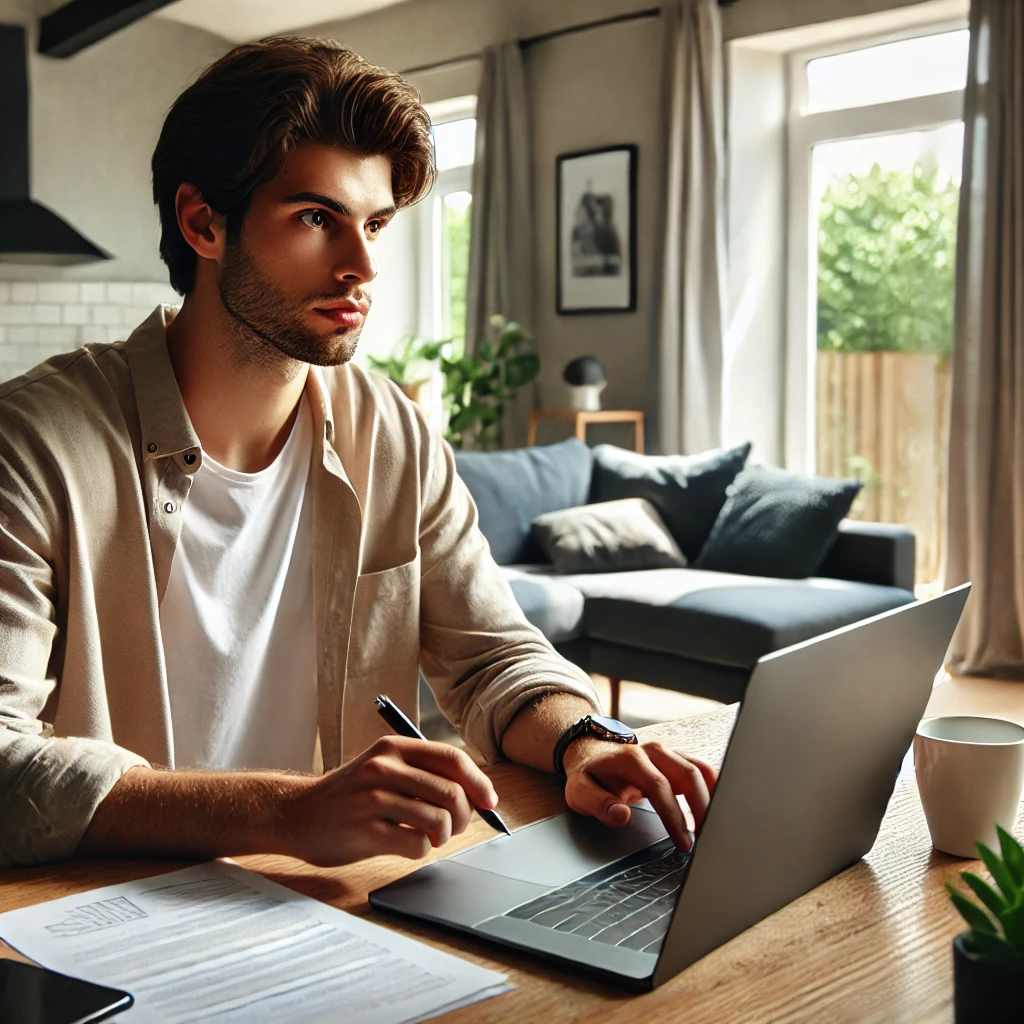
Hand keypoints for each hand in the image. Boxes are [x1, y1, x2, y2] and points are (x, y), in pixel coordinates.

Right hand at [279, 736, 498, 865]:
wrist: (295, 814)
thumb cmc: (348, 794)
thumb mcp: (382, 767)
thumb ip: (421, 772)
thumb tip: (475, 791)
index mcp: (393, 747)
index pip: (452, 758)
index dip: (479, 781)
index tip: (489, 801)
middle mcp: (384, 768)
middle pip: (452, 792)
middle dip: (464, 815)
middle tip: (453, 826)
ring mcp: (374, 799)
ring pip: (439, 820)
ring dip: (442, 835)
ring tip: (428, 836)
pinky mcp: (366, 831)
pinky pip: (417, 845)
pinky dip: (421, 850)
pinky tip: (404, 844)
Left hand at [562, 737, 716, 849]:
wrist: (590, 752)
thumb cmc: (588, 775)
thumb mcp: (580, 792)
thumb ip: (599, 804)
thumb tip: (621, 816)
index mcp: (630, 759)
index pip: (660, 786)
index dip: (674, 815)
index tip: (683, 842)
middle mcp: (652, 751)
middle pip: (687, 774)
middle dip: (701, 807)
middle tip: (706, 838)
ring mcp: (665, 753)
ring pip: (698, 769)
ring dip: (710, 797)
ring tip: (715, 826)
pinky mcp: (673, 759)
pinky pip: (699, 768)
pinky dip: (712, 786)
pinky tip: (718, 805)